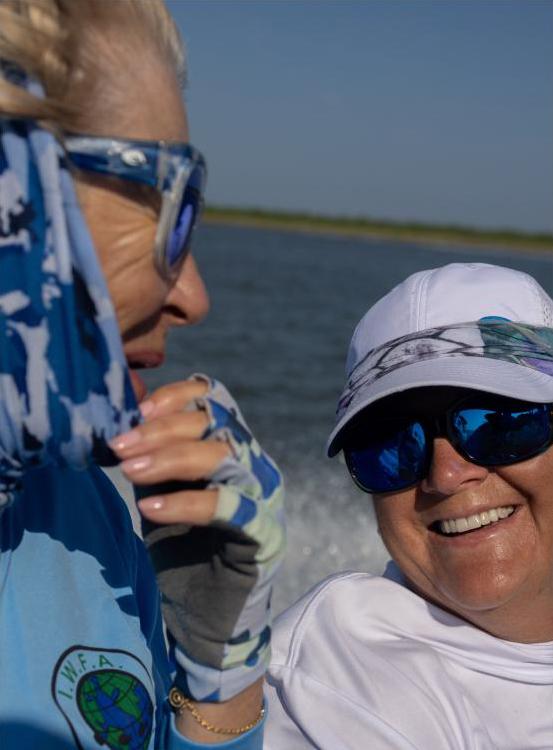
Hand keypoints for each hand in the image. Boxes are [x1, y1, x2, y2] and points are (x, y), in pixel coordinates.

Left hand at [110, 375, 285, 701]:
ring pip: (224, 456)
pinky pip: (228, 507)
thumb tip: (119, 422)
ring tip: (130, 471)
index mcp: (231, 448)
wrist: (205, 619)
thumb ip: (152, 459)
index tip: (135, 411)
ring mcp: (263, 497)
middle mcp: (253, 465)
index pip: (214, 399)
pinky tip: (151, 508)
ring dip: (171, 458)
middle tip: (120, 446)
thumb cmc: (185, 552)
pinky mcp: (263, 533)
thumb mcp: (161, 493)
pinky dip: (186, 502)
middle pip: (216, 422)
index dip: (175, 397)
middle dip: (162, 429)